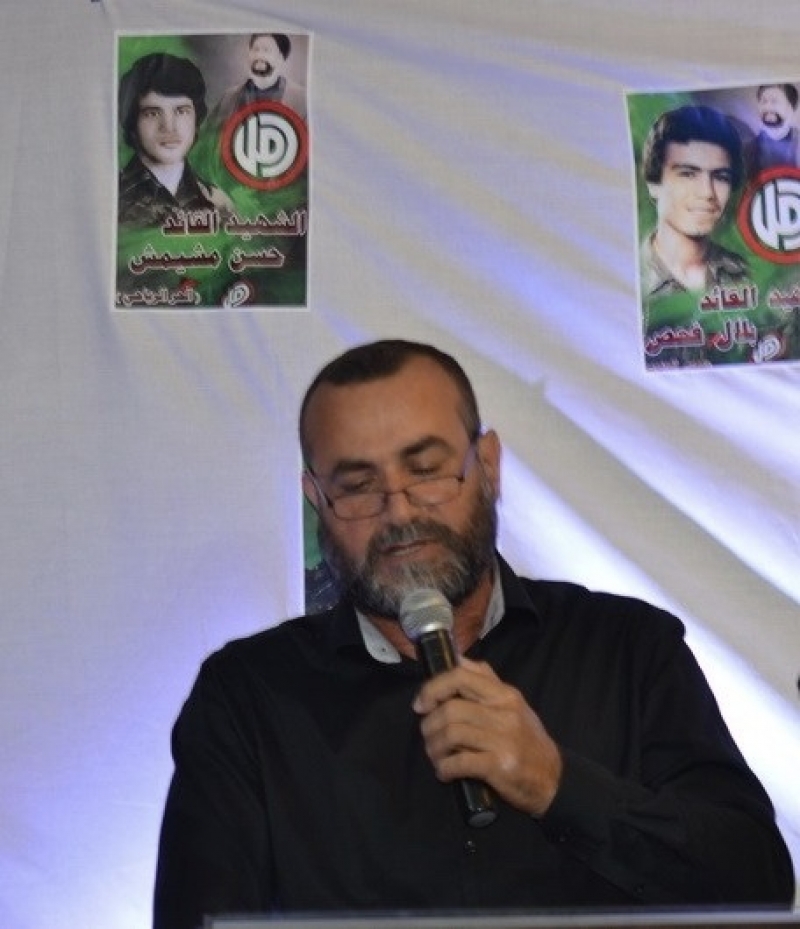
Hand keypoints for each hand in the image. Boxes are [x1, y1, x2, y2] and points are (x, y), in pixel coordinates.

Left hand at [412, 657, 562, 817]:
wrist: (553, 778)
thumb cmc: (526, 739)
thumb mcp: (512, 704)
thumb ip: (486, 680)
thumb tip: (457, 658)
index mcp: (504, 694)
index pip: (460, 676)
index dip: (432, 688)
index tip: (421, 704)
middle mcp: (504, 712)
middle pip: (450, 709)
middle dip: (429, 724)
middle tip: (428, 736)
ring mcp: (503, 739)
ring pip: (451, 733)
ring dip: (434, 748)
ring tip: (436, 756)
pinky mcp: (500, 766)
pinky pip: (459, 762)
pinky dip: (444, 768)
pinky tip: (445, 772)